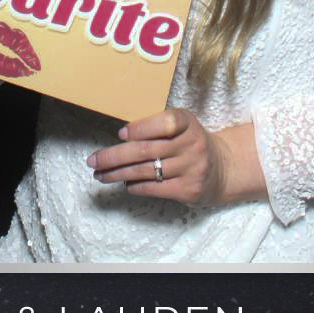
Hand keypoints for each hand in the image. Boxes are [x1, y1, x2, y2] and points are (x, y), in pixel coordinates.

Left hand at [87, 107, 231, 205]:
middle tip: (92, 160)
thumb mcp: (182, 126)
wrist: (221, 169)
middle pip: (146, 150)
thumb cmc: (190, 142)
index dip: (141, 128)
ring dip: (117, 174)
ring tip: (100, 174)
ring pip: (146, 171)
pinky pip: (154, 188)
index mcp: (188, 123)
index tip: (120, 134)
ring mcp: (192, 169)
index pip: (166, 122)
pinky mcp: (189, 190)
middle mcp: (192, 145)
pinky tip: (125, 184)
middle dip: (114, 156)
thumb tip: (121, 138)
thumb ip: (158, 128)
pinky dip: (135, 186)